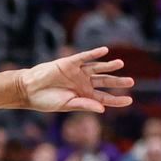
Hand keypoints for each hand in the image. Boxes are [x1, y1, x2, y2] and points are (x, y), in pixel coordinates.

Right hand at [18, 47, 133, 113]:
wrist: (29, 89)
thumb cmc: (46, 101)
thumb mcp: (67, 105)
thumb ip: (85, 105)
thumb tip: (103, 109)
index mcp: (84, 96)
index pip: (104, 98)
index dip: (117, 99)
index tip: (129, 100)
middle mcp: (83, 83)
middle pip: (104, 81)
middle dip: (117, 82)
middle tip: (131, 82)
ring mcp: (78, 72)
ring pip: (97, 68)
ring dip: (109, 66)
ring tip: (120, 64)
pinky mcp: (70, 62)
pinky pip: (84, 57)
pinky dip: (94, 54)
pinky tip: (104, 51)